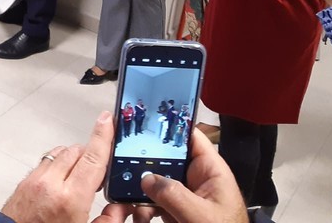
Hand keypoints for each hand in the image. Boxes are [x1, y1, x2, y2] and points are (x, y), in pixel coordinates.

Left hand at [0, 111, 113, 222]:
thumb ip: (108, 222)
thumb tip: (121, 208)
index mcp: (70, 199)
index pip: (92, 158)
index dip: (102, 136)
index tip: (107, 119)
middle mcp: (51, 183)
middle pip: (77, 151)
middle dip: (91, 156)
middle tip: (100, 173)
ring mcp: (35, 180)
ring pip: (60, 154)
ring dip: (73, 160)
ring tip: (80, 180)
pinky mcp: (25, 182)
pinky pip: (46, 162)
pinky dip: (57, 165)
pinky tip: (62, 181)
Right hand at [132, 129, 247, 222]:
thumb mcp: (200, 216)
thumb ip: (174, 194)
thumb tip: (145, 178)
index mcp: (210, 170)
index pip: (189, 136)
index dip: (169, 124)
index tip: (141, 118)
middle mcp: (195, 179)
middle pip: (166, 158)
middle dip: (144, 161)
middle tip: (121, 160)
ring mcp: (185, 197)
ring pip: (156, 182)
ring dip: (139, 189)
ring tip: (124, 197)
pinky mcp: (175, 214)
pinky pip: (154, 203)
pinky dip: (142, 208)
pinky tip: (134, 214)